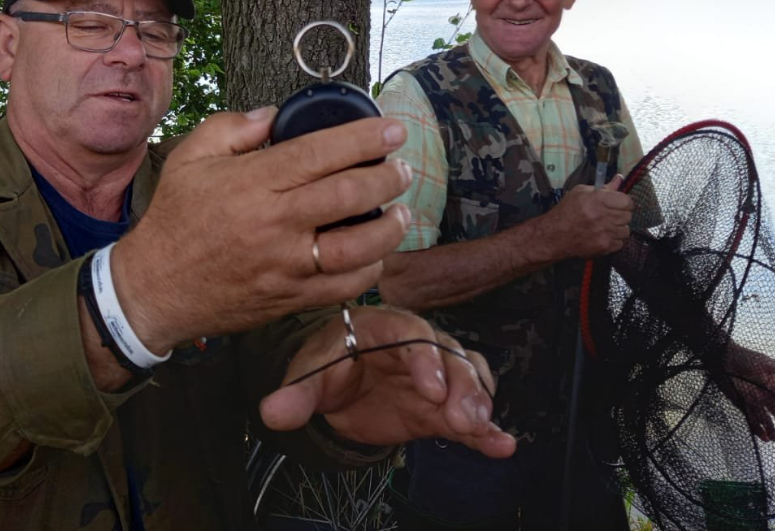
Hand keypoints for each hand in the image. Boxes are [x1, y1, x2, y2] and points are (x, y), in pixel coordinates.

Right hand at [114, 108, 413, 350]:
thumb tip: (276, 113)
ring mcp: (286, 265)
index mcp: (253, 182)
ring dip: (390, 226)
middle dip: (387, 178)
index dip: (365, 139)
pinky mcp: (291, 298)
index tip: (393, 130)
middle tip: (401, 168)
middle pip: (349, 195)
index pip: (322, 153)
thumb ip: (233, 127)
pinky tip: (375, 251)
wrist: (153, 289)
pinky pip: (345, 286)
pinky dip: (370, 268)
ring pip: (358, 247)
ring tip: (401, 212)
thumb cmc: (175, 218)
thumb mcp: (192, 157)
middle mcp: (275, 223)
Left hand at [259, 307, 516, 458]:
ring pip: (467, 378)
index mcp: (384, 328)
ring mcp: (435, 375)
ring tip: (481, 428)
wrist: (336, 384)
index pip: (410, 332)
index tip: (431, 386)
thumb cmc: (326, 366)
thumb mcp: (308, 376)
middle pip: (448, 355)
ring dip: (477, 402)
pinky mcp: (443, 407)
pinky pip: (470, 414)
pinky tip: (502, 446)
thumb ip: (296, 395)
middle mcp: (417, 346)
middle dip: (459, 385)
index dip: (424, 357)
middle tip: (464, 416)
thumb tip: (272, 413)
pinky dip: (487, 431)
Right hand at [535, 175, 632, 259]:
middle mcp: (604, 217)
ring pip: (626, 230)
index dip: (624, 202)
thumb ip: (603, 187)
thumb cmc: (567, 211)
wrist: (554, 235)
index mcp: (598, 200)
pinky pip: (620, 243)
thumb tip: (619, 179)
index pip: (627, 201)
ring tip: (606, 226)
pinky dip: (614, 240)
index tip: (618, 203)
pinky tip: (603, 236)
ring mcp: (605, 233)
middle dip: (621, 214)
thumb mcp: (581, 192)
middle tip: (610, 215)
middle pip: (628, 216)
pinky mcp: (604, 247)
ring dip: (618, 228)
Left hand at [719, 342, 774, 441]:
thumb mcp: (765, 363)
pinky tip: (762, 437)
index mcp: (773, 385)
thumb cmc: (745, 358)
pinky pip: (750, 418)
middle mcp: (765, 395)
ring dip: (770, 429)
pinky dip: (756, 428)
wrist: (723, 359)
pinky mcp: (742, 404)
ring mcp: (753, 401)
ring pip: (764, 418)